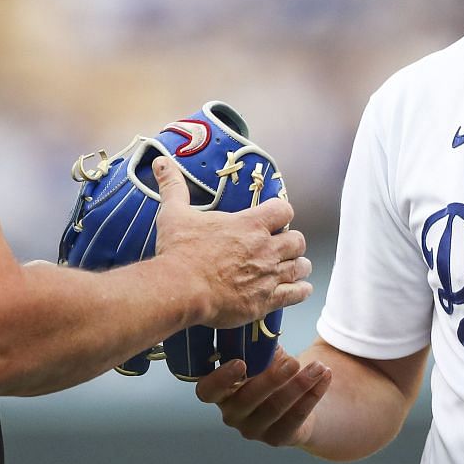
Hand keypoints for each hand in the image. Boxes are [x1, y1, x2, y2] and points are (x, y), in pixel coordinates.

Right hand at [149, 157, 311, 327]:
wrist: (180, 288)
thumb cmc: (179, 251)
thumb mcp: (174, 214)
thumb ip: (173, 187)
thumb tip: (162, 162)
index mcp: (250, 225)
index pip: (284, 210)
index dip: (280, 213)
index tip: (273, 219)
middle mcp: (266, 248)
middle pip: (297, 240)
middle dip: (291, 242)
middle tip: (279, 246)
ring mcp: (269, 275)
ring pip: (301, 266)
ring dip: (296, 265)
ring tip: (288, 268)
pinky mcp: (267, 300)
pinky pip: (297, 294)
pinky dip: (300, 290)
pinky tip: (297, 289)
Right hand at [195, 347, 332, 447]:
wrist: (293, 402)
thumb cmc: (270, 372)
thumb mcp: (262, 357)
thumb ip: (258, 345)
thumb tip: (264, 322)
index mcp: (221, 392)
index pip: (207, 391)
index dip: (220, 379)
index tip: (240, 362)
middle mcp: (232, 414)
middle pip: (247, 399)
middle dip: (272, 379)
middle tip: (293, 361)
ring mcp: (253, 429)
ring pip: (275, 408)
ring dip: (300, 385)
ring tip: (319, 366)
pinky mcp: (277, 438)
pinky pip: (296, 417)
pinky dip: (313, 395)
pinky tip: (326, 377)